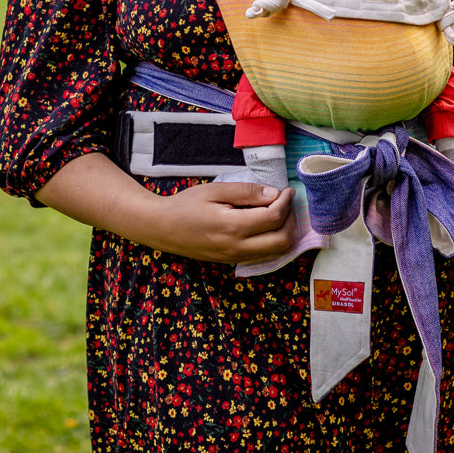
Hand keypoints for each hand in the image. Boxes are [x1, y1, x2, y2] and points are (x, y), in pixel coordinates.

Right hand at [35, 153, 295, 263]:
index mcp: (232, 227)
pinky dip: (274, 242)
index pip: (273, 218)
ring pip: (275, 253)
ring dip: (285, 233)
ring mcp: (235, 258)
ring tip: (282, 212)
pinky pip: (263, 257)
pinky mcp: (232, 261)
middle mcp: (237, 248)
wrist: (162, 228)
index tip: (287, 190)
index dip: (286, 203)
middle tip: (287, 202)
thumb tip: (274, 194)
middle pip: (281, 241)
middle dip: (291, 220)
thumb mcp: (215, 190)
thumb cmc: (187, 204)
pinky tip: (269, 225)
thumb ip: (246, 192)